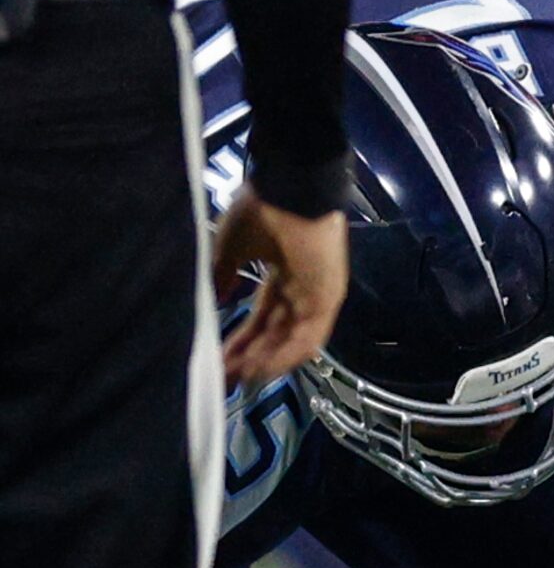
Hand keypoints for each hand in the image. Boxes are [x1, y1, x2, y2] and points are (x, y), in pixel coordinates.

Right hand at [214, 184, 348, 386]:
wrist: (289, 187)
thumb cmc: (263, 208)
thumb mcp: (231, 247)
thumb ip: (223, 275)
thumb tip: (212, 299)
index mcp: (283, 277)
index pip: (261, 318)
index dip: (240, 341)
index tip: (218, 360)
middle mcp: (302, 290)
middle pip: (275, 335)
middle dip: (249, 359)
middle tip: (224, 379)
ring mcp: (317, 295)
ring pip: (291, 341)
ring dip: (264, 362)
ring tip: (238, 379)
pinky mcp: (327, 298)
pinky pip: (307, 337)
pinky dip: (284, 355)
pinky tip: (261, 368)